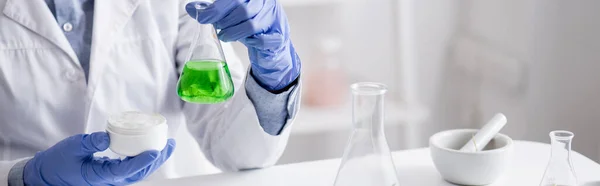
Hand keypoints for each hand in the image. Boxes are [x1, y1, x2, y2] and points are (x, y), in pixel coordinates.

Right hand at [23, 132, 174, 184]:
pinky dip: (143, 159)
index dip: (143, 161)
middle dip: (157, 159)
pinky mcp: (111, 174)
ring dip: (154, 160)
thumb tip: (107, 137)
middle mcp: (109, 180)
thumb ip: (89, 142)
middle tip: (170, 144)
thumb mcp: (71, 148)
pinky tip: (151, 148)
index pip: (126, 170)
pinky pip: (132, 168)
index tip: (156, 151)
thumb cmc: (58, 162)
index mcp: (100, 176)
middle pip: (139, 172)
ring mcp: (111, 179)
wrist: (48, 176)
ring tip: (166, 146)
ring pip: (138, 172)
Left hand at [186, 0, 300, 90]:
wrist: (273, 45)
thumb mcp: (231, 16)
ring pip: (252, 25)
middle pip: (243, 10)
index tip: (203, 17)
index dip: (217, 9)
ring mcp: (276, 19)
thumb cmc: (251, 26)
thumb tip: (191, 8)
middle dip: (224, 22)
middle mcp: (267, 3)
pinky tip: (247, 42)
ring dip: (234, 33)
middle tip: (217, 29)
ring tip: (225, 36)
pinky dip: (252, 42)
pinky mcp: (280, 36)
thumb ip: (213, 11)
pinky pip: (264, 40)